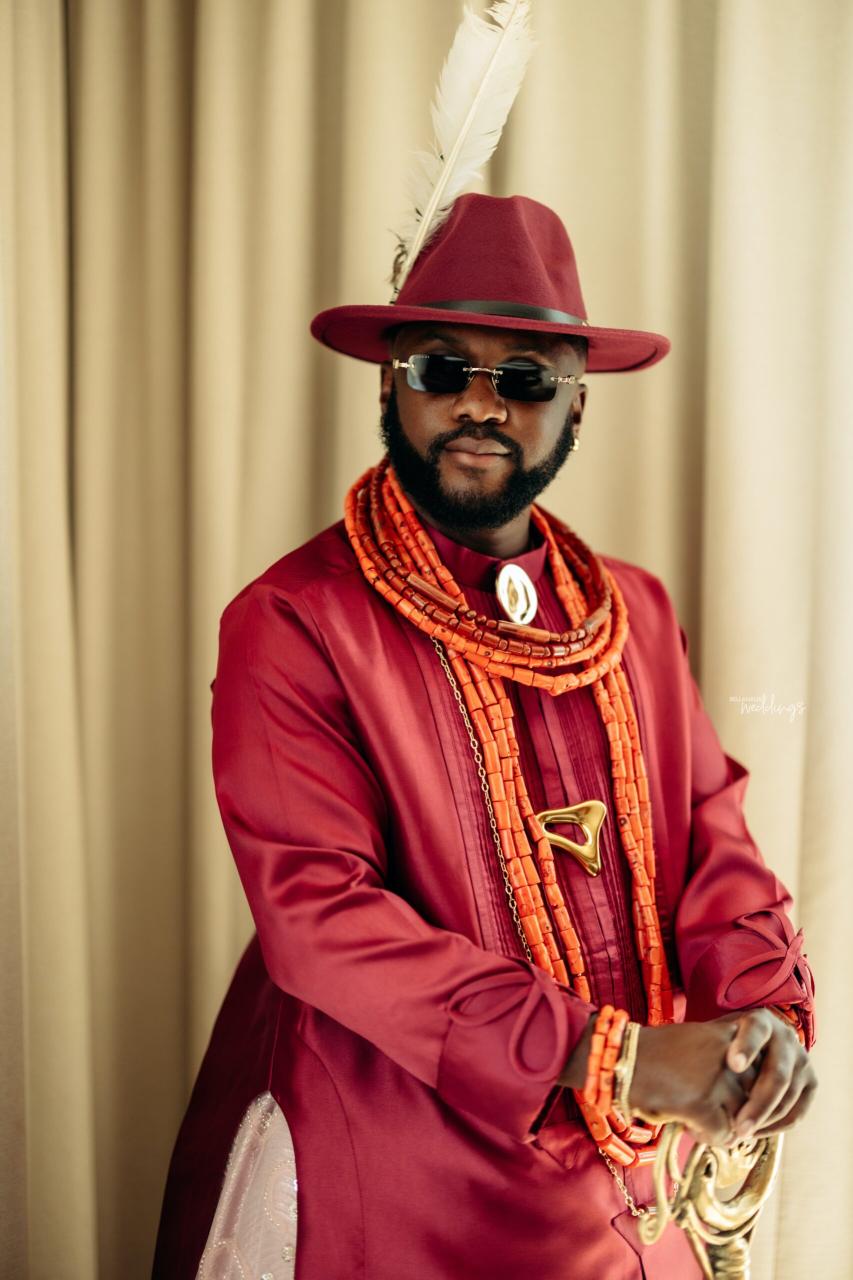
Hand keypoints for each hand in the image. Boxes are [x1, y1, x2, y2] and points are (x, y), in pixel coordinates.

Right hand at [629, 1020, 750, 1145]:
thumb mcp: (697, 1043)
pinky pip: (722, 1134)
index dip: (748, 1092)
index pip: (760, 1072)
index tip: (732, 1100)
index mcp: (728, 1035)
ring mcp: (715, 1078)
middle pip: (754, 1097)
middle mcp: (727, 1054)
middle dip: (739, 1114)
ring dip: (724, 1128)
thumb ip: (727, 1063)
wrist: (619, 1060)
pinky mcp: (700, 1103)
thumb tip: (749, 1100)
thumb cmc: (655, 1056)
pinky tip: (689, 1128)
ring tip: (699, 1123)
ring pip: (741, 1119)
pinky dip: (708, 1137)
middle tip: (715, 1117)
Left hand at [724, 1008, 816, 1139]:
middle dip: (757, 1104)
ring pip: (788, 1098)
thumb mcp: (718, 1037)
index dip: (747, 1047)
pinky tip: (756, 1133)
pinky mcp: (810, 1083)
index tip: (734, 1065)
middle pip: (777, 1075)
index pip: (756, 1032)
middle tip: (738, 1127)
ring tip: (741, 1134)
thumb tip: (693, 1082)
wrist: (753, 1045)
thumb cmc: (724, 1045)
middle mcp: (786, 1038)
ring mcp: (802, 1060)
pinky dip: (776, 1127)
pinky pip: (796, 1113)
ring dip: (765, 1120)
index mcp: (761, 1021)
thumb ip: (711, 1050)